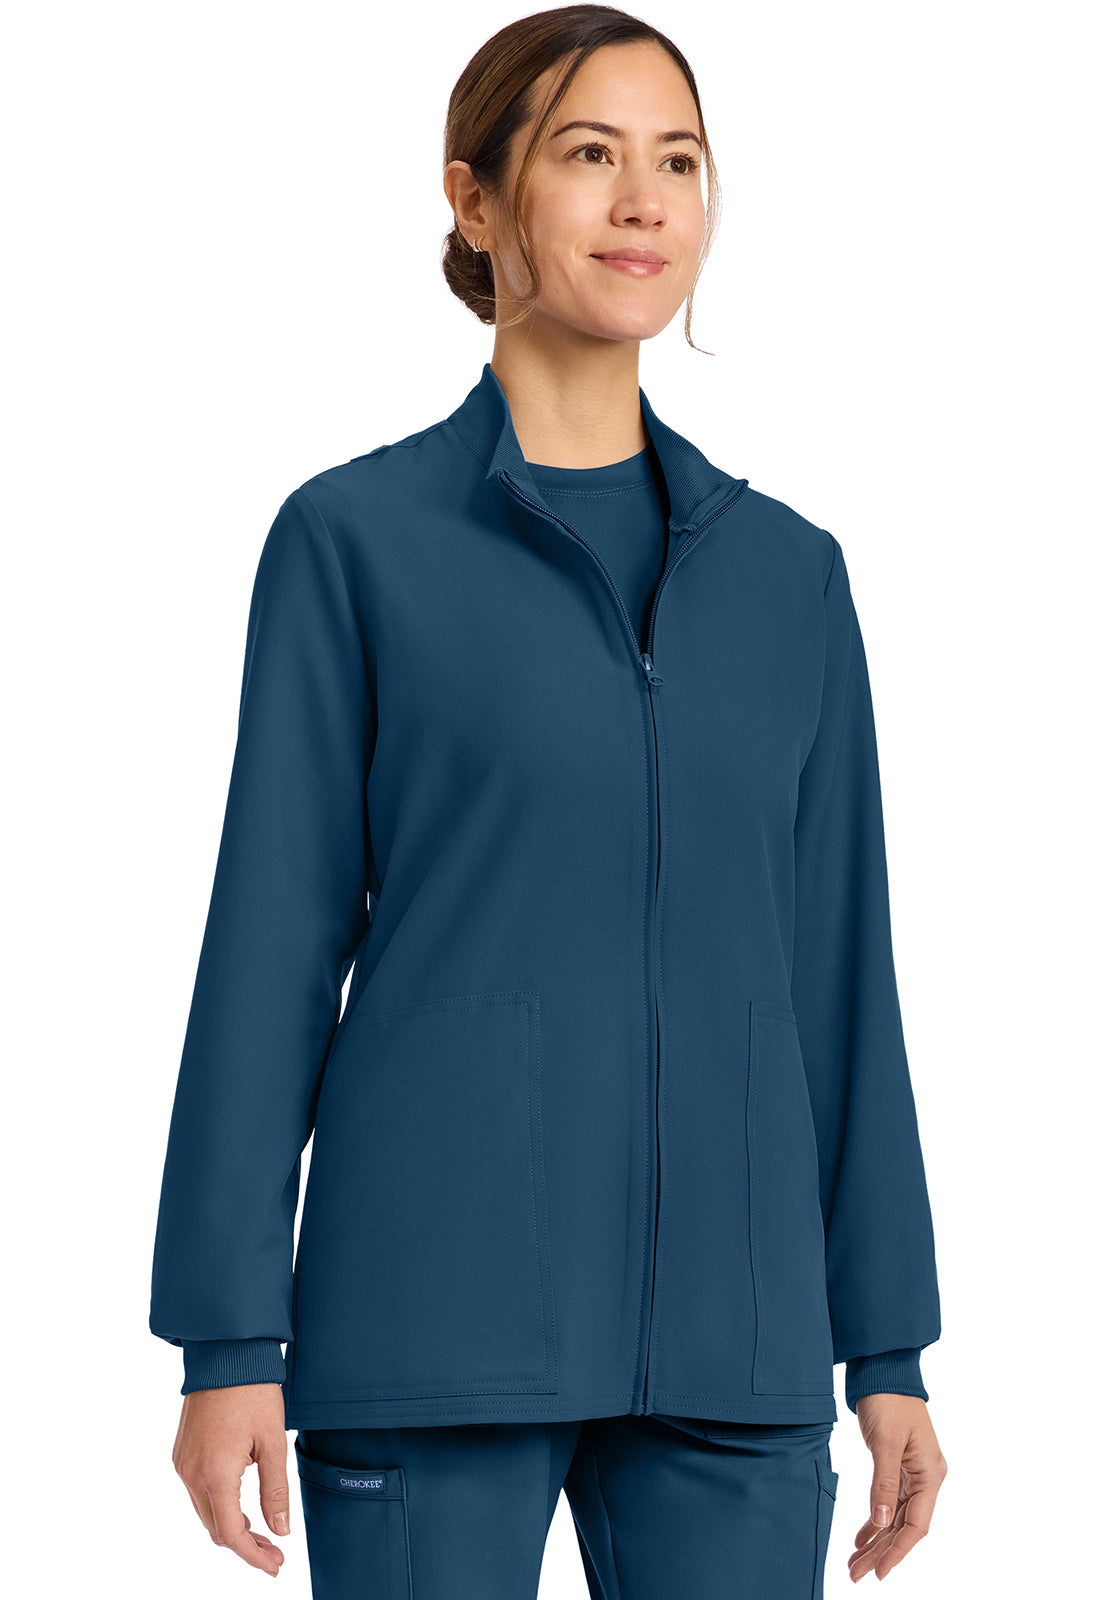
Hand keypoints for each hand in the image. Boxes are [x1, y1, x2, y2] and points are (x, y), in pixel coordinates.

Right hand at [172, 1382, 291, 1577]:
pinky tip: (240, 1501)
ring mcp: (182, 1462)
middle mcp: (191, 1473)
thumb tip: (280, 1530)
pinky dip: (218, 1503)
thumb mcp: (273, 1441)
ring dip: (230, 1525)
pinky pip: (197, 1491)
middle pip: (215, 1528)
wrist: (225, 1352)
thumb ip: (275, 1490)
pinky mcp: (181, 1451)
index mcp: (215, 1474)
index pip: (231, 1534)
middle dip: (245, 1545)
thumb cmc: (253, 1390)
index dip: (254, 1556)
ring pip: (205, 1511)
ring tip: (262, 1529)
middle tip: (274, 1550)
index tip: (275, 1566)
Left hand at [848, 1393, 946, 1582]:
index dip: (898, 1551)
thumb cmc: (888, 1399)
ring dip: (876, 1540)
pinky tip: (861, 1537)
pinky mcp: (898, 1466)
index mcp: (930, 1473)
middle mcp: (926, 1477)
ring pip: (895, 1517)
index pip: (916, 1525)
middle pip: (904, 1526)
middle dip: (881, 1552)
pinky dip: (875, 1520)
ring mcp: (913, 1472)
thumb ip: (883, 1484)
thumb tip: (882, 1523)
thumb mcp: (884, 1442)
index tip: (878, 1572)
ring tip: (854, 1562)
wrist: (883, 1368)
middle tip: (855, 1573)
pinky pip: (889, 1502)